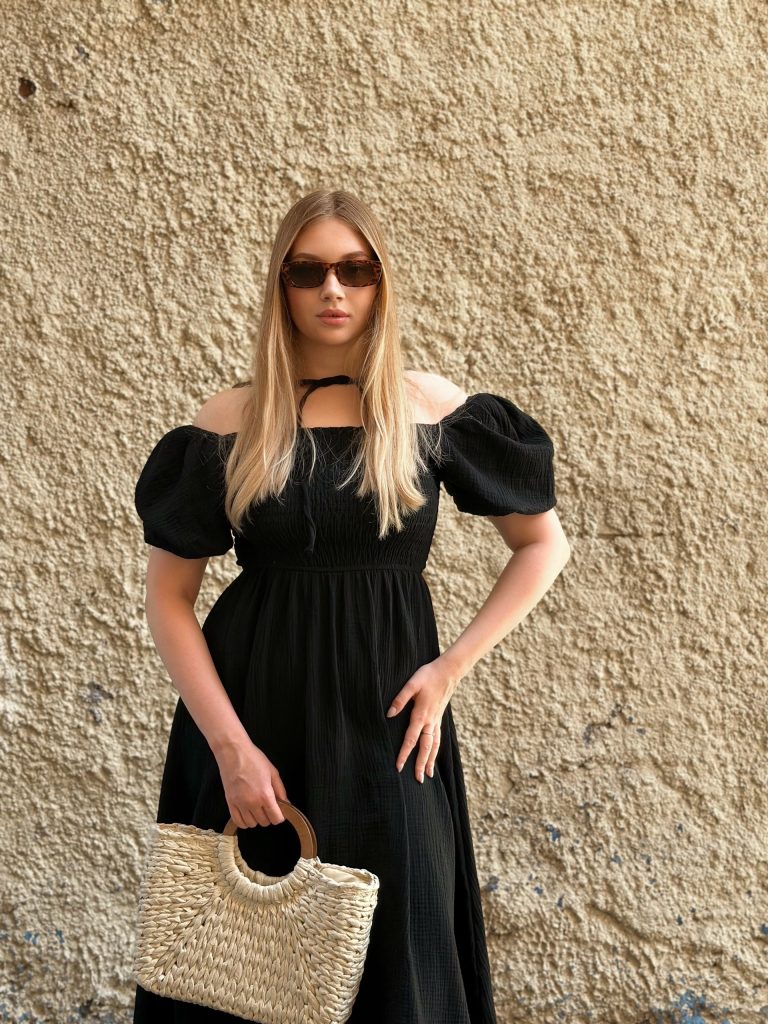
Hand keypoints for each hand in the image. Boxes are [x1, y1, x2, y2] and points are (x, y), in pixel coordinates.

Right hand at [214, 739, 288, 828]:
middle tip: (268, 805)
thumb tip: (286, 803)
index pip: (276, 818)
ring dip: (257, 818)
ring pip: (251, 824)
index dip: (280, 816)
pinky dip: (244, 821)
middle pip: (264, 822)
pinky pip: (238, 822)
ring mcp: (239, 804)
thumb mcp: (273, 772)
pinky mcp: (230, 802)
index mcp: (265, 795)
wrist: (233, 752)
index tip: (280, 811)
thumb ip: (280, 790)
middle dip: (269, 816)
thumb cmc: (253, 759)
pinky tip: (248, 813)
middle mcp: (252, 802)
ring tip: (258, 808)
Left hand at [385, 658, 457, 782]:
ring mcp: (437, 720)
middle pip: (425, 748)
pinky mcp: (439, 718)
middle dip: (421, 764)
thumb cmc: (428, 675)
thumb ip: (400, 699)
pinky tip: (434, 755)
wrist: (449, 671)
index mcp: (421, 715)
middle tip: (418, 781)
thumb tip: (389, 714)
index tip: (399, 767)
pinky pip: (438, 738)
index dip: (404, 754)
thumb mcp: (411, 684)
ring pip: (434, 745)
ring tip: (429, 775)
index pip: (411, 739)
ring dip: (430, 761)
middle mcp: (430, 721)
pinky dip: (436, 750)